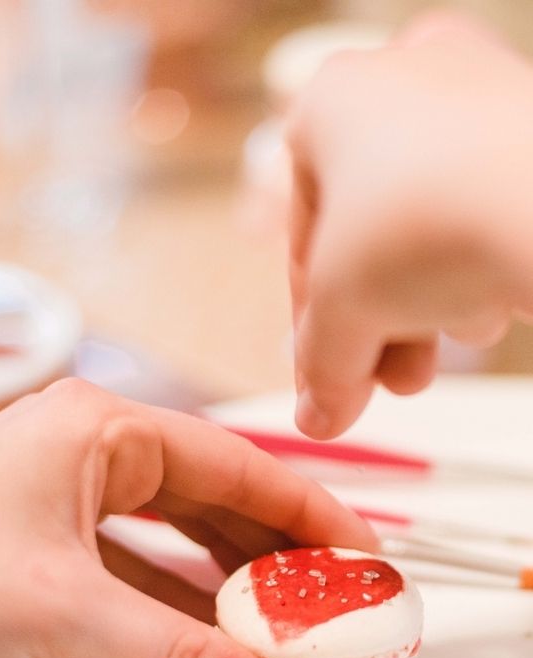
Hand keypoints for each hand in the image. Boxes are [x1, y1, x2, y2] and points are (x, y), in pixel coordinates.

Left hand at [0, 378, 374, 657]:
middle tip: (334, 593)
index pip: (232, 462)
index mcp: (98, 428)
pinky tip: (220, 633)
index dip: (303, 505)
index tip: (356, 546)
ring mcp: (68, 496)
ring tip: (291, 620)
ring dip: (231, 579)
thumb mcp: (62, 610)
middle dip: (273, 548)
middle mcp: (89, 450)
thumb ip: (170, 654)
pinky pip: (139, 566)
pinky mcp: (51, 543)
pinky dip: (182, 600)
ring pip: (178, 533)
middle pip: (212, 496)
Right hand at [287, 11, 532, 438]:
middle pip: (371, 243)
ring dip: (428, 308)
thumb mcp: (343, 310)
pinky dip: (480, 269)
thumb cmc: (430, 224)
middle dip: (378, 327)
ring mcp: (480, 100)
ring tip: (445, 345)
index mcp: (331, 104)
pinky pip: (486, 217)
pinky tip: (490, 303)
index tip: (322, 387)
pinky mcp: (532, 134)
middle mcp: (405, 82)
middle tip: (387, 383)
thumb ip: (322, 365)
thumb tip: (317, 418)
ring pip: (431, 234)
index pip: (304, 242)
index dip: (309, 330)